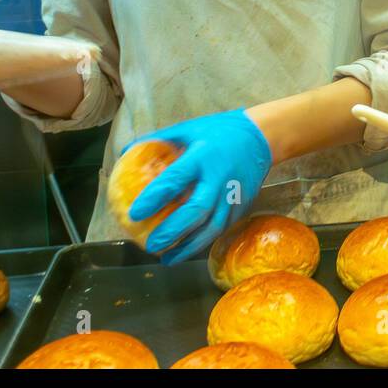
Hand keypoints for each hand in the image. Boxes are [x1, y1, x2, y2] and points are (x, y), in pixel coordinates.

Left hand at [124, 108, 272, 262]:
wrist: (261, 137)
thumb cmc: (219, 131)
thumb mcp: (188, 129)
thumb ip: (159, 141)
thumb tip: (126, 153)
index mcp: (202, 157)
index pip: (175, 180)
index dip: (153, 198)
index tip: (134, 213)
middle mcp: (219, 179)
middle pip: (196, 211)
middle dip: (172, 231)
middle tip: (151, 244)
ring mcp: (233, 195)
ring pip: (211, 227)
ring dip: (188, 246)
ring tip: (167, 259)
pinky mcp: (242, 205)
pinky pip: (222, 228)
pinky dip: (203, 242)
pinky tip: (187, 250)